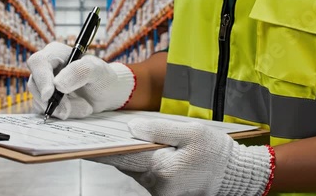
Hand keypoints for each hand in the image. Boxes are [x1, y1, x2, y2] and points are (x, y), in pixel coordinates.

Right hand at [26, 42, 134, 118]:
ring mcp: (45, 86)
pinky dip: (61, 115)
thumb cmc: (102, 76)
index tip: (49, 95)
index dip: (41, 78)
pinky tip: (79, 110)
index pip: (38, 63)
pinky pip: (45, 112)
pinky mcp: (47, 102)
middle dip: (53, 100)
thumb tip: (58, 84)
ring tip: (84, 107)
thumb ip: (79, 72)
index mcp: (55, 54)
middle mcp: (47, 69)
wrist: (107, 93)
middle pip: (34, 85)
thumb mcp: (96, 70)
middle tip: (69, 110)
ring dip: (61, 109)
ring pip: (39, 101)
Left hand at [93, 118, 272, 195]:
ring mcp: (158, 188)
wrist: (235, 176)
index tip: (80, 142)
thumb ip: (160, 130)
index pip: (121, 157)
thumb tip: (132, 127)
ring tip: (111, 134)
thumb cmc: (217, 153)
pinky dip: (135, 158)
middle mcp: (156, 183)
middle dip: (108, 148)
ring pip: (131, 167)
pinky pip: (141, 170)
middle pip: (123, 162)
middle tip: (91, 133)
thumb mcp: (192, 133)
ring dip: (122, 152)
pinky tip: (134, 145)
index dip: (99, 148)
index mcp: (162, 169)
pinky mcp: (162, 188)